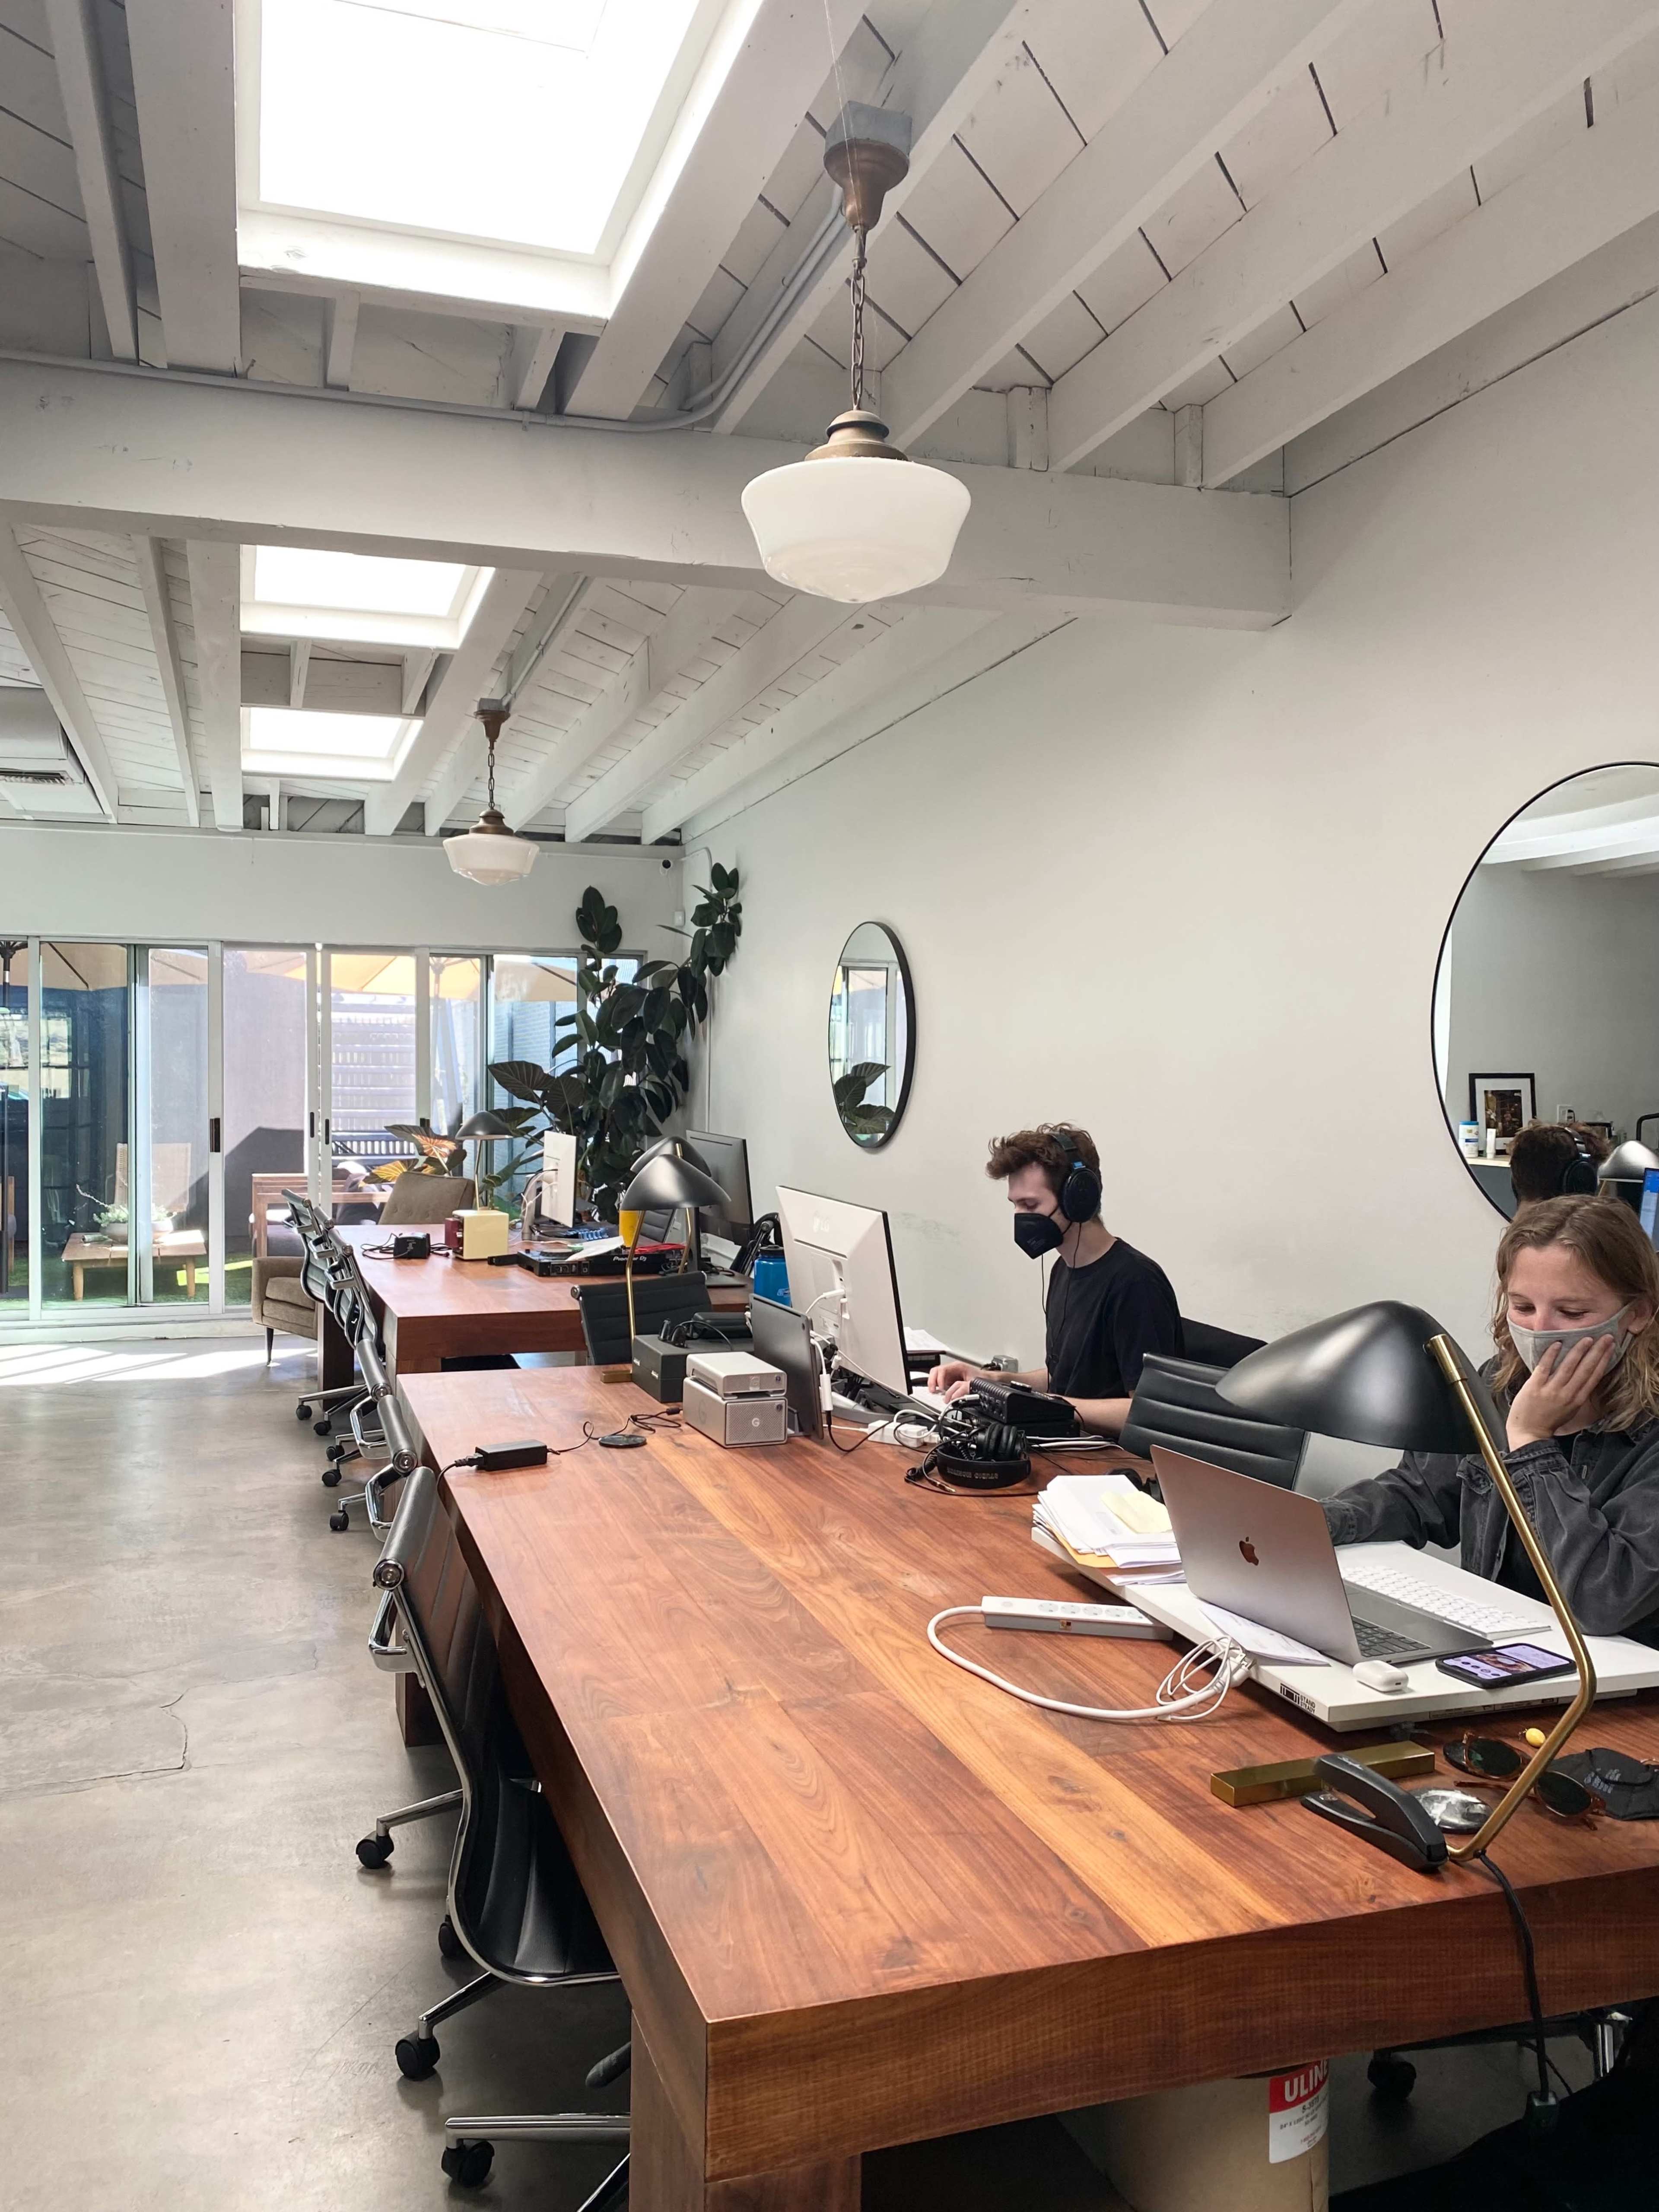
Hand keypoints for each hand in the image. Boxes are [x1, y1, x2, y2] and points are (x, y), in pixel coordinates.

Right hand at [927, 1358, 982, 1401]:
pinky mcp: (950, 1380)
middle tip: (932, 1390)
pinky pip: (940, 1382)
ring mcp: (950, 1374)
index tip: (940, 1389)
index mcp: (957, 1366)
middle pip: (935, 1371)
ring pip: (936, 1376)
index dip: (939, 1379)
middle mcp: (952, 1369)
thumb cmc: (982, 1378)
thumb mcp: (973, 1382)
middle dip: (932, 1381)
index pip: (942, 1370)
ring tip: (934, 1392)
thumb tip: (954, 1395)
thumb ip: (963, 1388)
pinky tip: (939, 1393)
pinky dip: (937, 1387)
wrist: (988, 1379)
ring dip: (933, 1384)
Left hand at [1506, 1334, 1618, 1449]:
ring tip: (1587, 1338)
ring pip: (1568, 1366)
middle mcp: (1568, 1394)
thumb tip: (1585, 1374)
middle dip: (1597, 1351)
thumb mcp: (1570, 1408)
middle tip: (1606, 1337)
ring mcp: (1551, 1390)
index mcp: (1578, 1399)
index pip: (1594, 1376)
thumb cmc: (1549, 1419)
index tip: (1611, 1347)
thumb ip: (1577, 1392)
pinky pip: (1545, 1367)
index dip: (1604, 1360)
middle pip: (1586, 1369)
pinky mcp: (1535, 1387)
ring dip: (1578, 1351)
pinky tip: (1558, 1343)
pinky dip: (1551, 1355)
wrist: (1529, 1432)